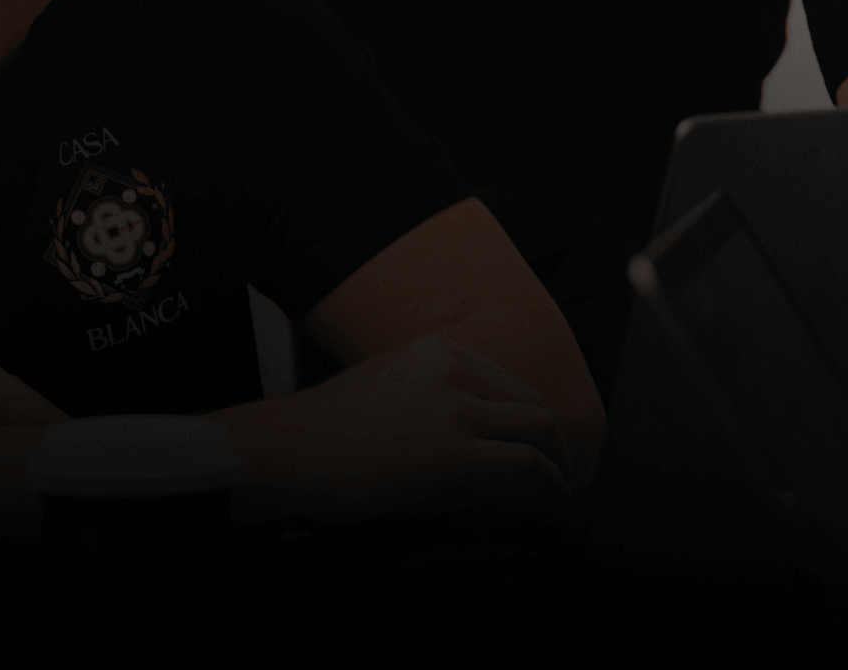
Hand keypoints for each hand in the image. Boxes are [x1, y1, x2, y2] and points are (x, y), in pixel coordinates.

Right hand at [229, 333, 569, 522]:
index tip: (536, 436)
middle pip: (531, 400)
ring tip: (562, 483)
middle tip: (561, 464)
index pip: (505, 380)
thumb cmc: (321, 432)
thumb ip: (430, 401)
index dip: (527, 412)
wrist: (286, 450)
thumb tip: (467, 434)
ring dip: (559, 459)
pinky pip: (526, 463)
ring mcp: (457, 409)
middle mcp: (452, 369)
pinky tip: (552, 496)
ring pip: (539, 427)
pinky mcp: (457, 453)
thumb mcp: (384, 393)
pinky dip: (549, 480)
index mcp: (434, 351)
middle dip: (553, 436)